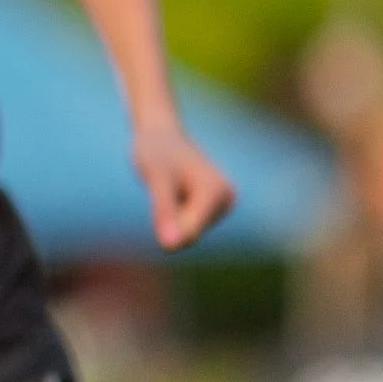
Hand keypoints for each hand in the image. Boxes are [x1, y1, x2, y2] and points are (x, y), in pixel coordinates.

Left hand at [132, 120, 235, 249]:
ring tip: (169, 187)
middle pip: (190, 234)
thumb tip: (169, 247)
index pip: (190, 232)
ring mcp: (224, 205)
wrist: (160, 134)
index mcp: (217, 192)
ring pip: (188, 232)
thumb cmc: (155, 152)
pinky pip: (187, 226)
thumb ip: (164, 210)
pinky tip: (175, 191)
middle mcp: (228, 199)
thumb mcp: (155, 177)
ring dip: (170, 216)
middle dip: (168, 218)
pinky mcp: (215, 209)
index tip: (155, 203)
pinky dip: (174, 213)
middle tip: (161, 188)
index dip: (165, 225)